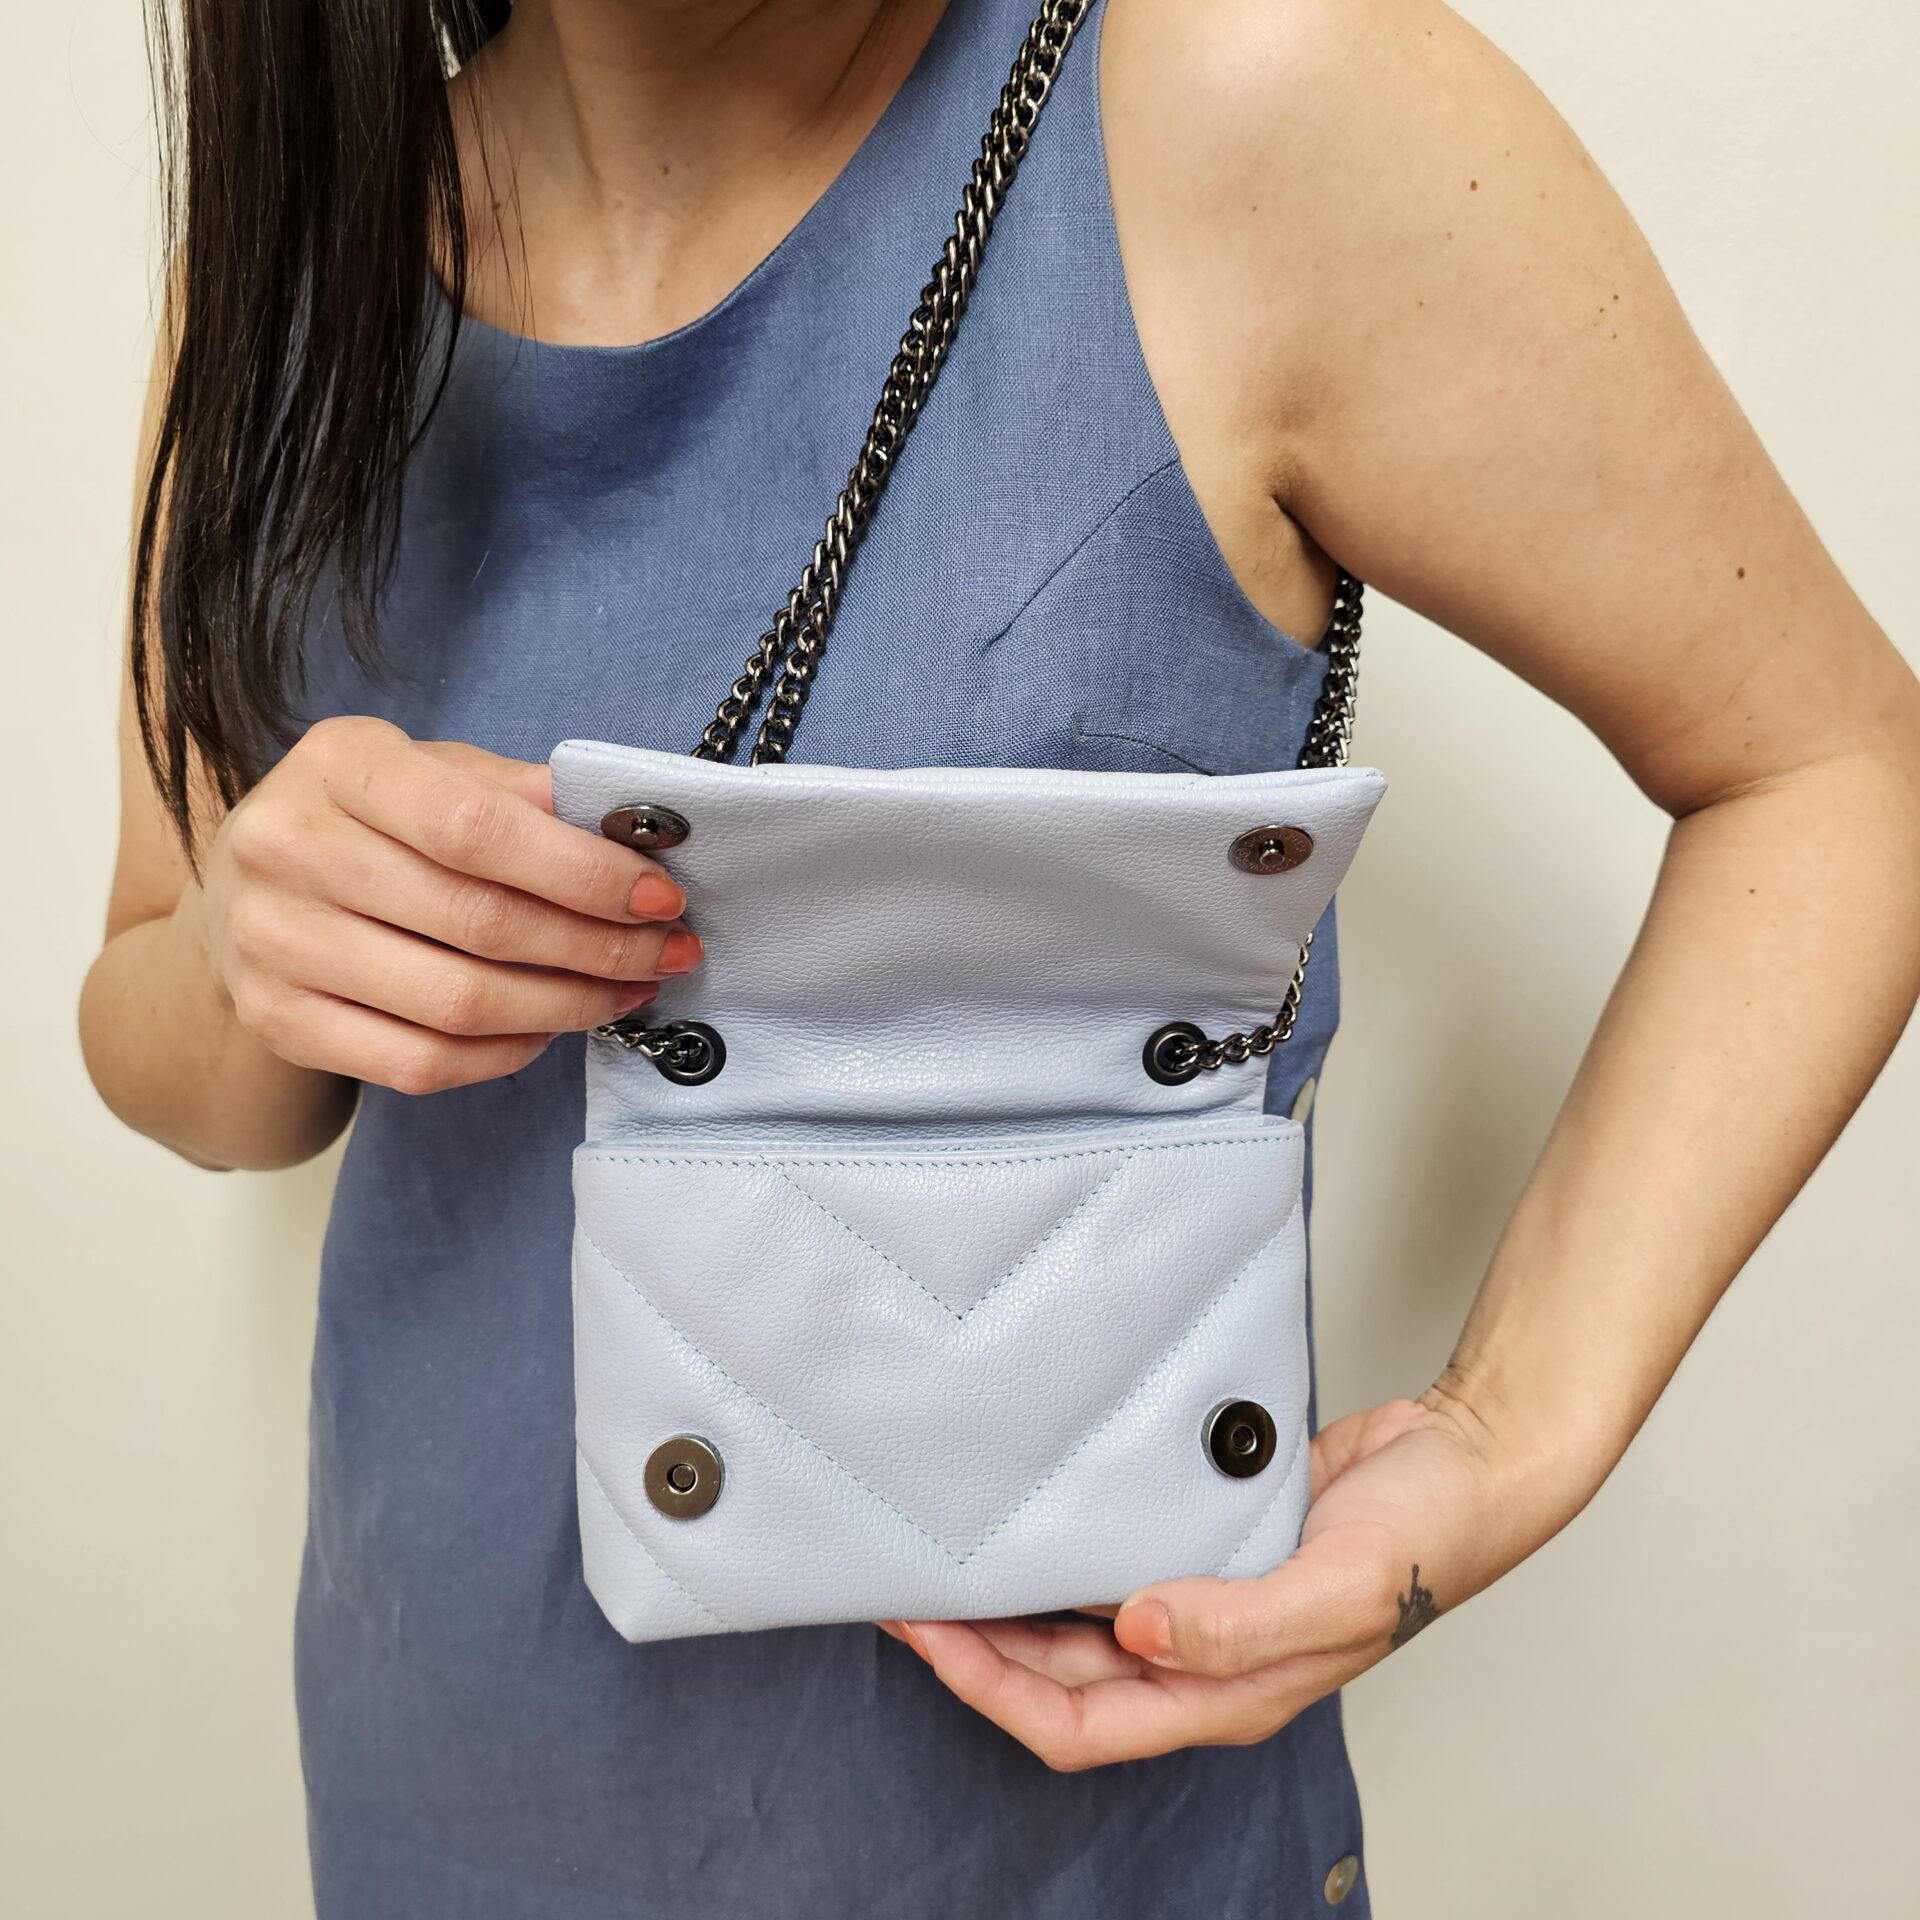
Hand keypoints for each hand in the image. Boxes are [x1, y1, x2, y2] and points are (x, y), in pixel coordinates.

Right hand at [187, 715, 701, 1093]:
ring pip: (456, 1005)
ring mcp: (272, 943)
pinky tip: (549, 1029)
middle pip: (478, 923)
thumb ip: (523, 796)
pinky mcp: (278, 1020)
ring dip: (566, 1007)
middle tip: (667, 953)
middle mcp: (288, 848)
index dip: (584, 873)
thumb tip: (636, 826)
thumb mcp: (436, 773)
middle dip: (598, 947)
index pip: (477, 829)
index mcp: (341, 765)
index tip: (660, 898)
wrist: (244, 888)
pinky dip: (505, 1054)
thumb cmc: (370, 822)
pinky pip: (419, 1063)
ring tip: (624, 992)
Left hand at [883, 1387, 1570, 1769]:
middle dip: (974, 1645)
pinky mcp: (1201, 1543)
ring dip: (1007, 1598)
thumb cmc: (1423, 1541)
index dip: (989, 1690)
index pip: (1075, 1724)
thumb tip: (1137, 1633)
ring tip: (942, 1552)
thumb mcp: (1334, 1589)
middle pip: (1056, 1678)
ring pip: (1074, 1622)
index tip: (924, 1635)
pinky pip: (1111, 1556)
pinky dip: (1060, 1543)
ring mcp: (1198, 1601)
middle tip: (903, 1587)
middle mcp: (1198, 1657)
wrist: (1463, 1461)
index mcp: (1222, 1694)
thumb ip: (1237, 1624)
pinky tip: (1025, 1509)